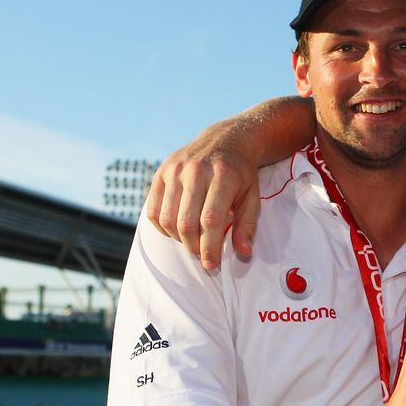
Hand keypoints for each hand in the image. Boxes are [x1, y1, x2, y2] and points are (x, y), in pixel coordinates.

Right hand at [145, 120, 264, 270]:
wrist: (225, 140)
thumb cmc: (241, 174)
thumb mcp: (253, 196)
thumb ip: (248, 225)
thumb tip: (243, 253)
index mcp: (222, 176)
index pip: (210, 220)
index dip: (209, 248)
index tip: (211, 264)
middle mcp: (195, 171)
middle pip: (185, 223)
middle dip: (193, 247)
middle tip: (202, 254)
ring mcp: (175, 170)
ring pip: (167, 219)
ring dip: (178, 239)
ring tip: (192, 241)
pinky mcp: (161, 172)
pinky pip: (153, 210)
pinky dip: (163, 228)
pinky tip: (177, 229)